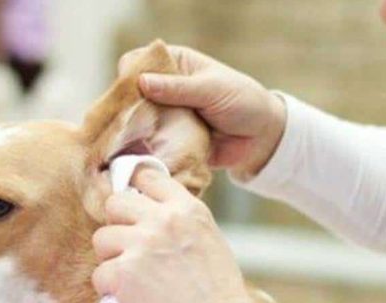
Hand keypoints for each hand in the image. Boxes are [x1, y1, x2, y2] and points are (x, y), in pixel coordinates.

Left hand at [91, 169, 265, 302]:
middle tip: (128, 248)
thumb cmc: (219, 294)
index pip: (148, 177)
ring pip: (101, 238)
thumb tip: (150, 213)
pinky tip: (130, 299)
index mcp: (188, 209)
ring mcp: (140, 245)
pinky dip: (110, 290)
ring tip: (132, 278)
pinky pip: (99, 274)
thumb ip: (180, 222)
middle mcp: (162, 220)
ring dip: (111, 259)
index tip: (133, 207)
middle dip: (117, 225)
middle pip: (115, 203)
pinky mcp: (123, 274)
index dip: (135, 191)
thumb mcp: (209, 240)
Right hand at [118, 44, 286, 178]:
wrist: (261, 138)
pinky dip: (143, 151)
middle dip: (125, 109)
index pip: (137, 61)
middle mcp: (163, 88)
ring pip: (135, 121)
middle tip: (124, 125)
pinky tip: (136, 158)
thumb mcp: (212, 89)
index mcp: (174, 64)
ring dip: (131, 132)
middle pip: (130, 94)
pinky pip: (148, 144)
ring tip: (126, 145)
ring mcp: (164, 115)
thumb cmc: (242, 102)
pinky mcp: (167, 140)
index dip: (128, 76)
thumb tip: (142, 82)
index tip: (128, 93)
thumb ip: (178, 88)